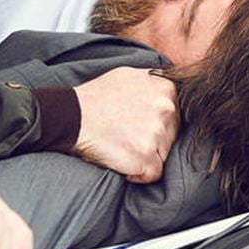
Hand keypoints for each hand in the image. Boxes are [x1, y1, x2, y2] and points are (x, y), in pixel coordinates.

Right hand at [72, 67, 177, 182]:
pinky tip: (122, 160)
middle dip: (153, 139)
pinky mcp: (146, 157)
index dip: (157, 122)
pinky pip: (153, 174)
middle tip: (127, 134)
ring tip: (122, 144)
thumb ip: (154, 82)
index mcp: (166, 88)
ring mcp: (157, 133)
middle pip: (172, 136)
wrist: (72, 116)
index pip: (176, 114)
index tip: (139, 123)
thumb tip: (169, 90)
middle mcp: (166, 109)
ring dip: (145, 155)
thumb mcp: (130, 75)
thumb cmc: (97, 96)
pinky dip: (138, 172)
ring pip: (163, 155)